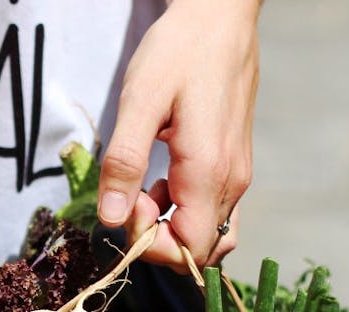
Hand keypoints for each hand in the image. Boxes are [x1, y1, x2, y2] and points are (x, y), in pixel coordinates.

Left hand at [96, 0, 259, 268]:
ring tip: (141, 188)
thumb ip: (124, 163)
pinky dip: (183, 212)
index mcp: (209, 173)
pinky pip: (213, 212)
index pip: (189, 251)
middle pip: (198, 250)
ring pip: (207, 235)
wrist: (219, 18)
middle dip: (156, 239)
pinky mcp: (233, 166)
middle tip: (129, 197)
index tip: (125, 207)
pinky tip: (159, 182)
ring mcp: (237, 175)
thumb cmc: (179, 52)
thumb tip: (111, 220)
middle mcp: (232, 182)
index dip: (150, 246)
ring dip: (168, 226)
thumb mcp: (140, 102)